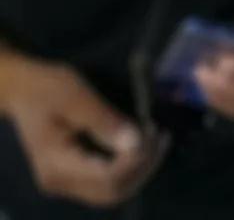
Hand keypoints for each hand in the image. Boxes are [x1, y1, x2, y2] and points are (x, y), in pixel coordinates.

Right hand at [0, 55, 165, 205]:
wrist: (23, 91)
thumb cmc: (48, 88)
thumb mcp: (77, 96)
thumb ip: (105, 121)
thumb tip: (136, 142)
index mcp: (58, 165)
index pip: (107, 178)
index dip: (136, 160)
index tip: (155, 131)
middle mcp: (60, 183)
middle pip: (111, 192)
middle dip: (143, 168)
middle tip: (162, 137)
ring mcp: (65, 183)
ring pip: (110, 192)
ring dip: (139, 171)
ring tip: (158, 142)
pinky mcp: (73, 176)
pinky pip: (105, 183)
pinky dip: (127, 169)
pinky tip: (143, 148)